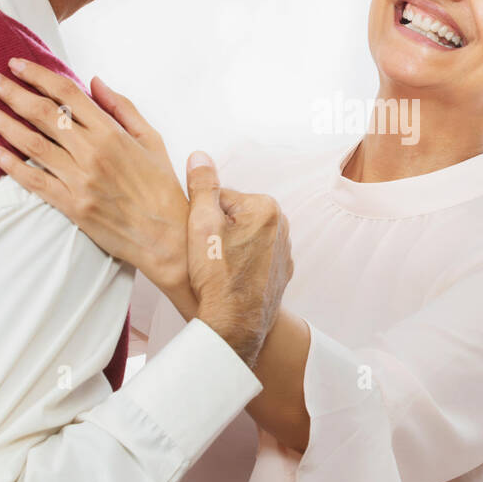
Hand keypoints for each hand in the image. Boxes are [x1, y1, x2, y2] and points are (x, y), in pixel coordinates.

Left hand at [0, 58, 191, 315]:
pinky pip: (34, 181)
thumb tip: (94, 80)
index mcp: (112, 132)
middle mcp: (92, 152)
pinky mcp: (71, 205)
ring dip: (3, 123)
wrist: (167, 236)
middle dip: (12, 92)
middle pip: (43, 113)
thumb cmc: (162, 187)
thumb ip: (122, 108)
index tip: (17, 64)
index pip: (68, 93)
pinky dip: (10, 165)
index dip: (39, 75)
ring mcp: (79, 180)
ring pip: (32, 144)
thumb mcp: (152, 140)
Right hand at [184, 151, 292, 367]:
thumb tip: (200, 156)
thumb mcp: (201, 224)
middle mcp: (282, 225)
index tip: (198, 237)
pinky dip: (241, 265)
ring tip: (216, 270)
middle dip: (217, 231)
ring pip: (244, 238)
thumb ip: (202, 186)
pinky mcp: (281, 272)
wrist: (235, 324)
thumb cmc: (218, 277)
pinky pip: (254, 258)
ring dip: (229, 247)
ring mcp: (284, 250)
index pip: (221, 198)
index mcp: (265, 207)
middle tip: (206, 255)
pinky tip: (229, 279)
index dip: (201, 216)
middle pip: (234, 216)